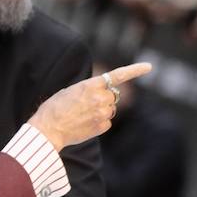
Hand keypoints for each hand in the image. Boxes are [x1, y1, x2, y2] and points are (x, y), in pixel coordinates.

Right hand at [28, 63, 152, 149]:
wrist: (47, 130)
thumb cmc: (53, 109)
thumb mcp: (68, 91)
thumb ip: (87, 89)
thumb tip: (98, 95)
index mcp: (91, 85)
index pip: (117, 76)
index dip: (134, 70)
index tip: (149, 67)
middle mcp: (100, 97)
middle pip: (112, 96)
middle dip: (103, 99)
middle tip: (85, 106)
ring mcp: (103, 112)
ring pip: (109, 109)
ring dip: (100, 111)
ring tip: (81, 117)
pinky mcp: (103, 126)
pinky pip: (106, 122)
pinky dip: (98, 123)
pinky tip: (84, 125)